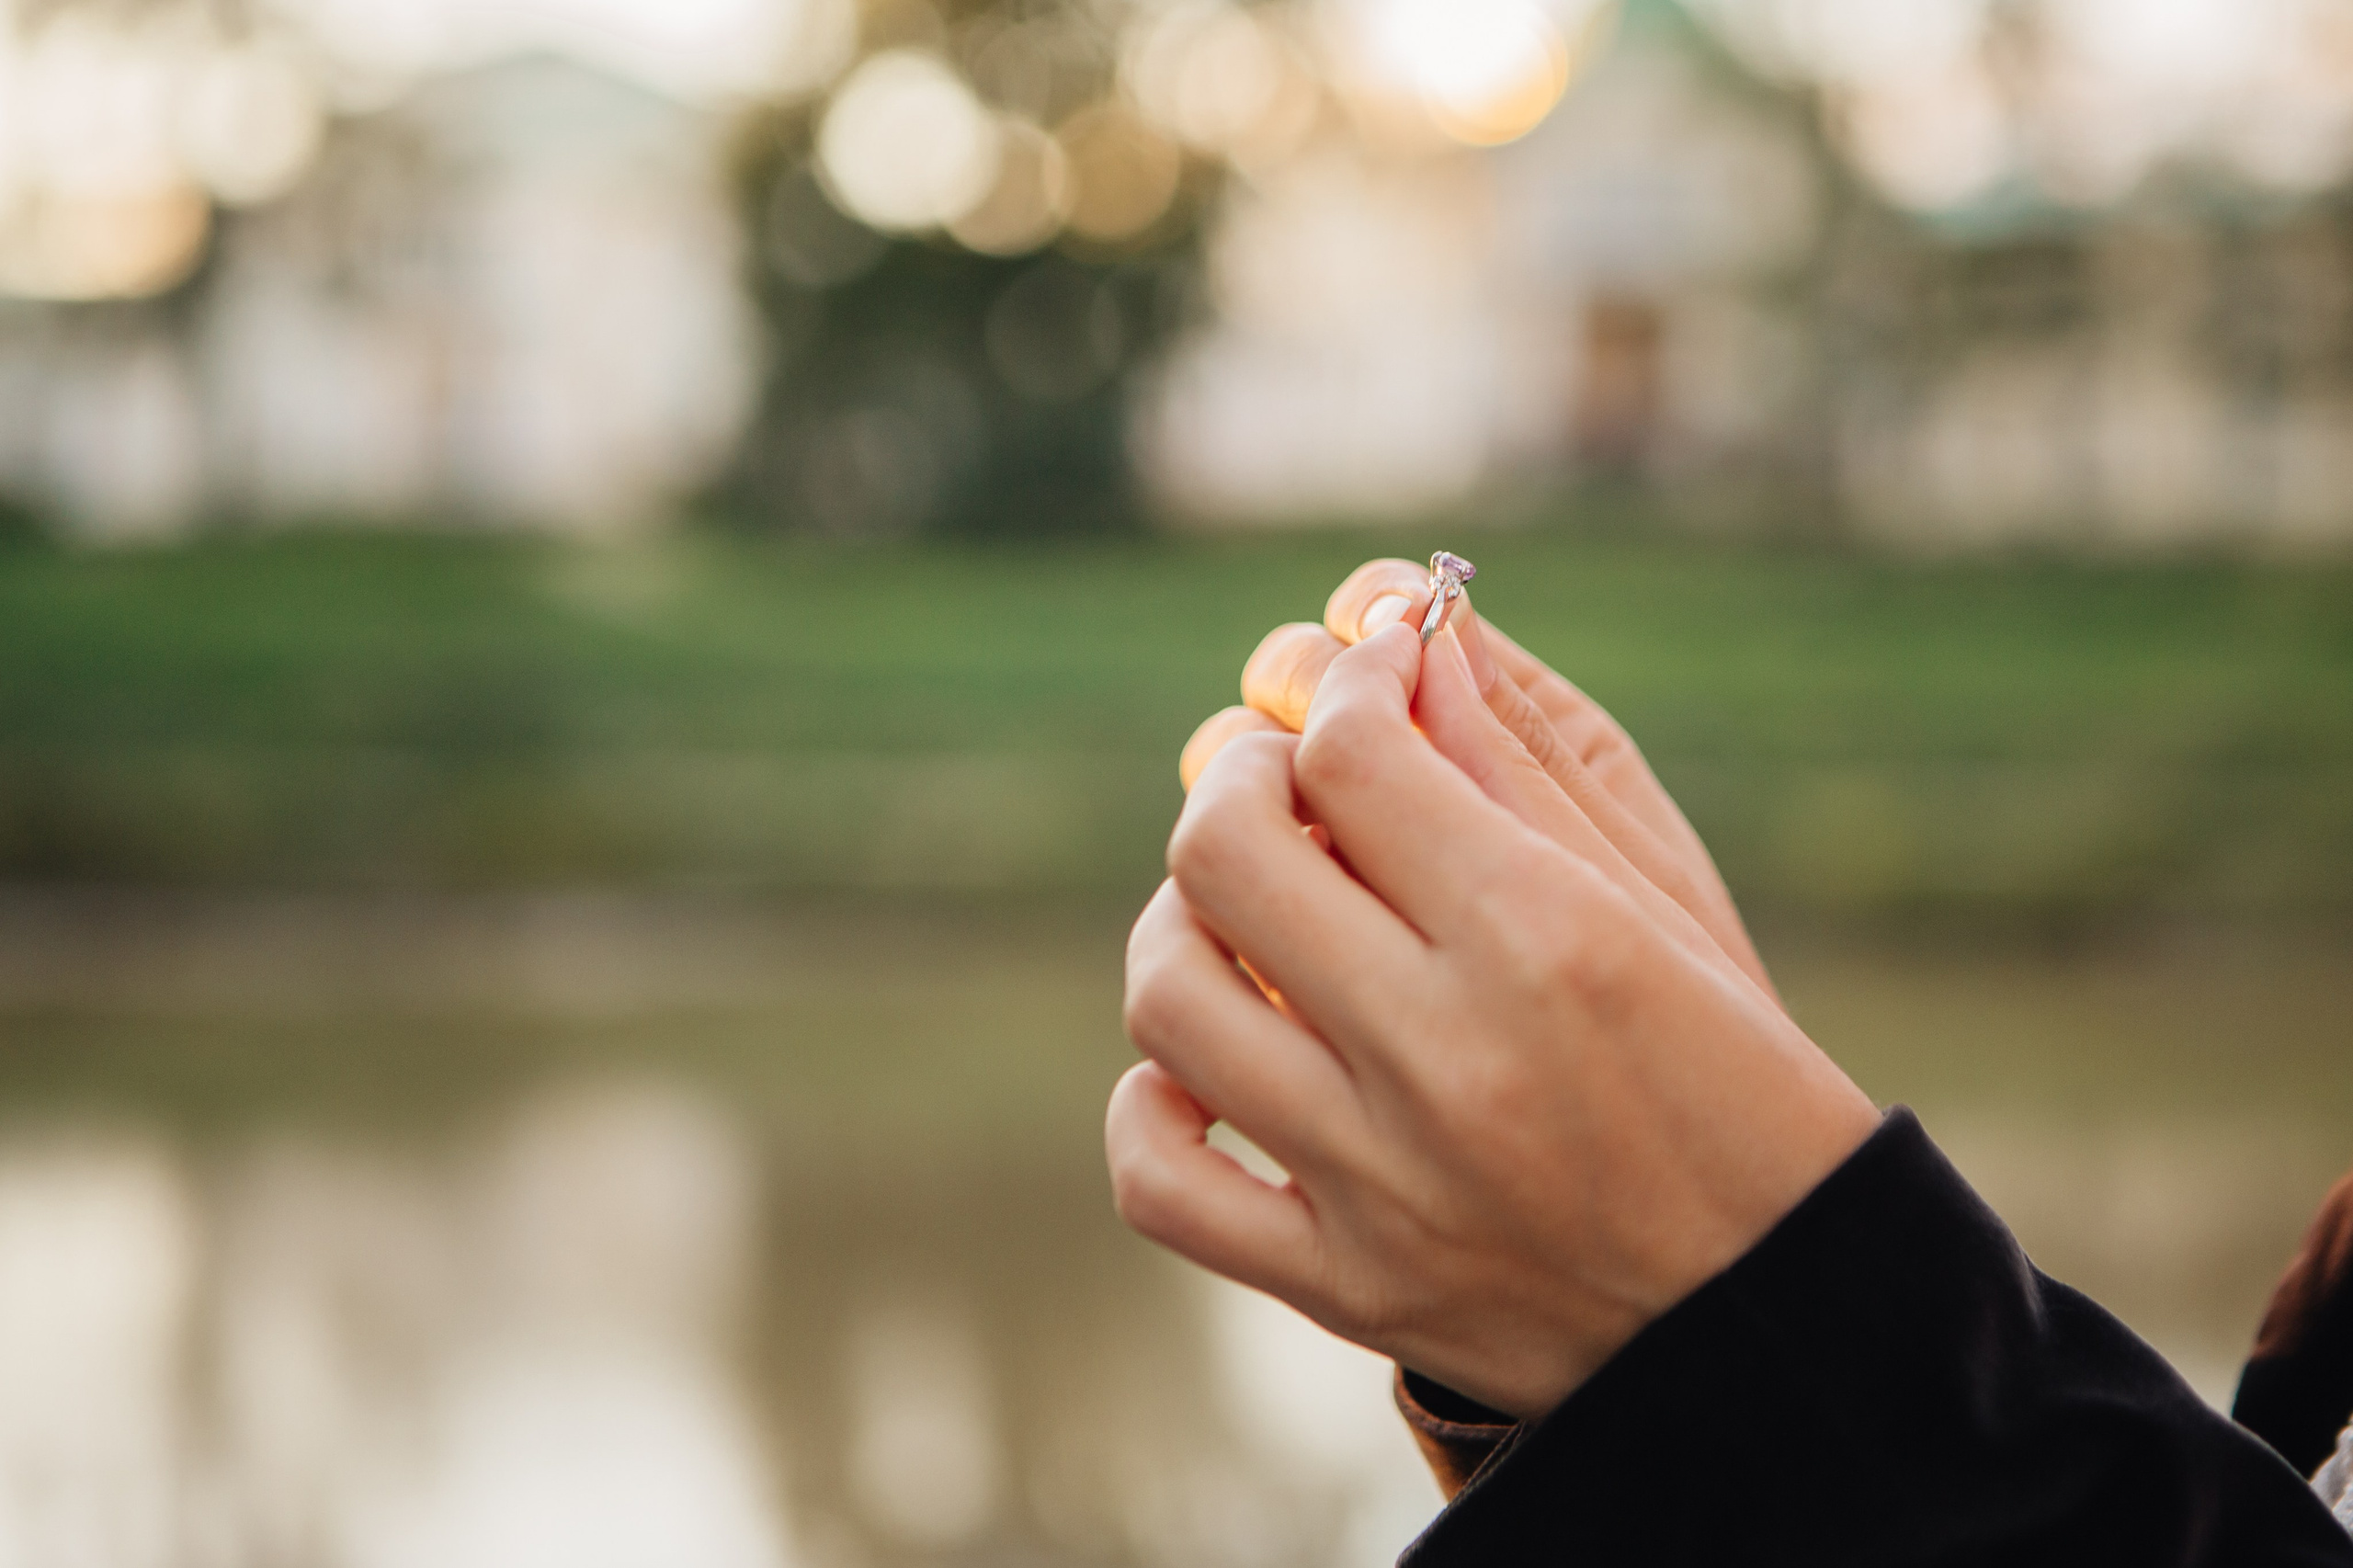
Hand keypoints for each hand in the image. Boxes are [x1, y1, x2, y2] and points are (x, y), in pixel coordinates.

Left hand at [1111, 624, 1878, 1417]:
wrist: (1781, 1323)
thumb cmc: (1743, 1087)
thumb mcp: (1667, 908)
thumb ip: (1523, 768)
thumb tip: (1409, 642)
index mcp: (1549, 941)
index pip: (1354, 751)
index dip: (1349, 679)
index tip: (1373, 674)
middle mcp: (1450, 1057)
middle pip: (1222, 849)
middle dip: (1237, 772)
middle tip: (1284, 775)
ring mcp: (1385, 1183)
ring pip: (1166, 996)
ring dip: (1181, 920)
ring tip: (1243, 912)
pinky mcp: (1346, 1285)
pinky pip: (1157, 1181)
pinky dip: (1150, 1106)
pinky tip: (1204, 1064)